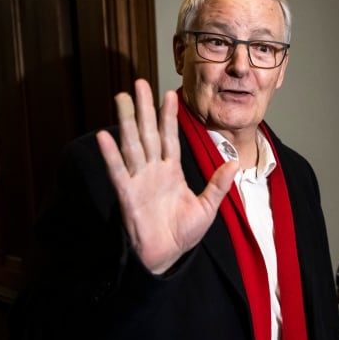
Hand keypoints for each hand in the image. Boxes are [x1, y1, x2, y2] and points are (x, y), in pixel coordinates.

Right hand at [96, 79, 237, 273]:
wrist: (166, 257)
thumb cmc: (183, 233)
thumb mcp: (208, 207)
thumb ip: (218, 185)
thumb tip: (234, 162)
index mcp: (171, 171)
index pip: (169, 137)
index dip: (168, 116)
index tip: (169, 93)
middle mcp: (153, 170)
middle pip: (147, 133)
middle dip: (144, 108)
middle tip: (139, 83)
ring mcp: (138, 180)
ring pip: (132, 144)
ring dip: (127, 121)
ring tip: (122, 97)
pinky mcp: (126, 195)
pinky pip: (118, 171)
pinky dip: (111, 154)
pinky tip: (105, 135)